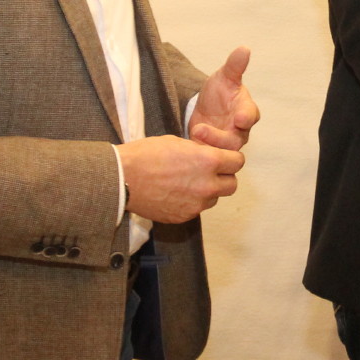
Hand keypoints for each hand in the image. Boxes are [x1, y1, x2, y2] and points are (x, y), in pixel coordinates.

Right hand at [120, 135, 244, 222]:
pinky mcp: (184, 216)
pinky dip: (191, 202)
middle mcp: (207, 185)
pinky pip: (197, 209)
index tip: (224, 158)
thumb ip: (200, 152)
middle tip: (210, 172)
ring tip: (188, 182)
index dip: (230, 158)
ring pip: (214, 199)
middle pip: (232, 185)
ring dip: (208, 191)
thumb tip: (210, 157)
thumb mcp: (178, 142)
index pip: (238, 162)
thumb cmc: (145, 156)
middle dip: (224, 177)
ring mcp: (196, 204)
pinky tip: (175, 193)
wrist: (122, 179)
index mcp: (208, 161)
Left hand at [188, 47, 258, 151]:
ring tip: (192, 135)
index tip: (240, 119)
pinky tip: (187, 149)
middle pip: (236, 140)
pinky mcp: (213, 152)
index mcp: (246, 110)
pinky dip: (200, 155)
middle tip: (200, 130)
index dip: (246, 117)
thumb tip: (244, 49)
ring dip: (208, 146)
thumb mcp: (224, 77)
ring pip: (223, 152)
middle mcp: (240, 130)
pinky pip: (211, 158)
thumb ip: (234, 66)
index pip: (251, 115)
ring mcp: (227, 143)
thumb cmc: (220, 92)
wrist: (205, 108)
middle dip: (219, 137)